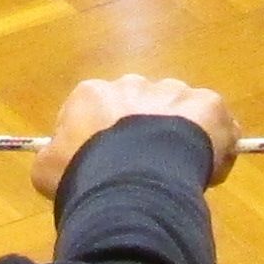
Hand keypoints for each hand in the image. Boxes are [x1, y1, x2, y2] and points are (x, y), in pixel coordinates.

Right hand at [33, 72, 238, 192]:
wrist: (133, 180)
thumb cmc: (85, 174)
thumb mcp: (47, 172)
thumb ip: (53, 158)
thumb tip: (55, 158)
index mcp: (92, 94)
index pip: (98, 111)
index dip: (106, 139)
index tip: (112, 165)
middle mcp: (133, 83)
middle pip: (141, 106)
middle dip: (145, 132)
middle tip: (147, 169)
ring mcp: (173, 91)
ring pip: (180, 111)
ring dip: (181, 135)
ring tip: (180, 172)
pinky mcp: (208, 104)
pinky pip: (216, 125)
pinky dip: (216, 144)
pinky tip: (208, 170)